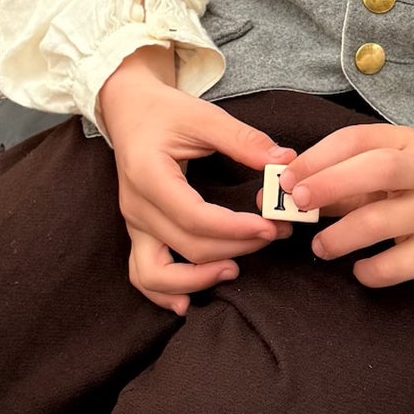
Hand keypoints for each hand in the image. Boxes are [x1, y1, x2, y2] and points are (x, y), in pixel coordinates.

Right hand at [96, 45, 294, 316]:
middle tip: (274, 235)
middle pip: (188, 247)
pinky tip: (188, 303)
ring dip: (197, 281)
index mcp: (149, 176)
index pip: (194, 217)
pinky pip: (143, 275)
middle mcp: (137, 207)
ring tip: (234, 271)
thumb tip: (285, 162)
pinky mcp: (138, 232)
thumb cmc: (163, 112)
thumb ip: (242, 140)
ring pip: (156, 274)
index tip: (270, 226)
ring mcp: (134, 224)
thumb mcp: (202, 115)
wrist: (127, 110)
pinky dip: (163, 294)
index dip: (235, 229)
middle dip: (236, 248)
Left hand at [274, 123, 413, 289]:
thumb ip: (335, 183)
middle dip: (330, 184)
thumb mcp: (383, 180)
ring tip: (321, 248)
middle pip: (378, 170)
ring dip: (342, 236)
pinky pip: (402, 262)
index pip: (355, 140)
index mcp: (405, 143)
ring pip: (384, 220)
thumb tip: (276, 194)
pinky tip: (361, 270)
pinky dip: (372, 270)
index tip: (284, 180)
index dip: (315, 159)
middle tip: (297, 203)